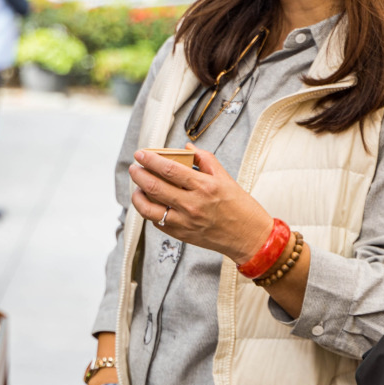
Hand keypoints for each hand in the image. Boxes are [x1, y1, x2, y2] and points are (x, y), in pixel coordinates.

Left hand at [129, 147, 272, 264]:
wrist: (249, 237)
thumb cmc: (240, 207)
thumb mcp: (226, 178)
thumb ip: (205, 159)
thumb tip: (187, 147)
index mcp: (204, 186)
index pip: (169, 169)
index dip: (151, 159)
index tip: (141, 153)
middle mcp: (192, 204)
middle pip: (155, 186)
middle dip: (139, 174)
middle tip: (134, 167)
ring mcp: (185, 222)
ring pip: (149, 208)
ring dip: (138, 195)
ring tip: (137, 187)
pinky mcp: (181, 234)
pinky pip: (157, 222)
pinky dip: (149, 211)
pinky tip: (149, 203)